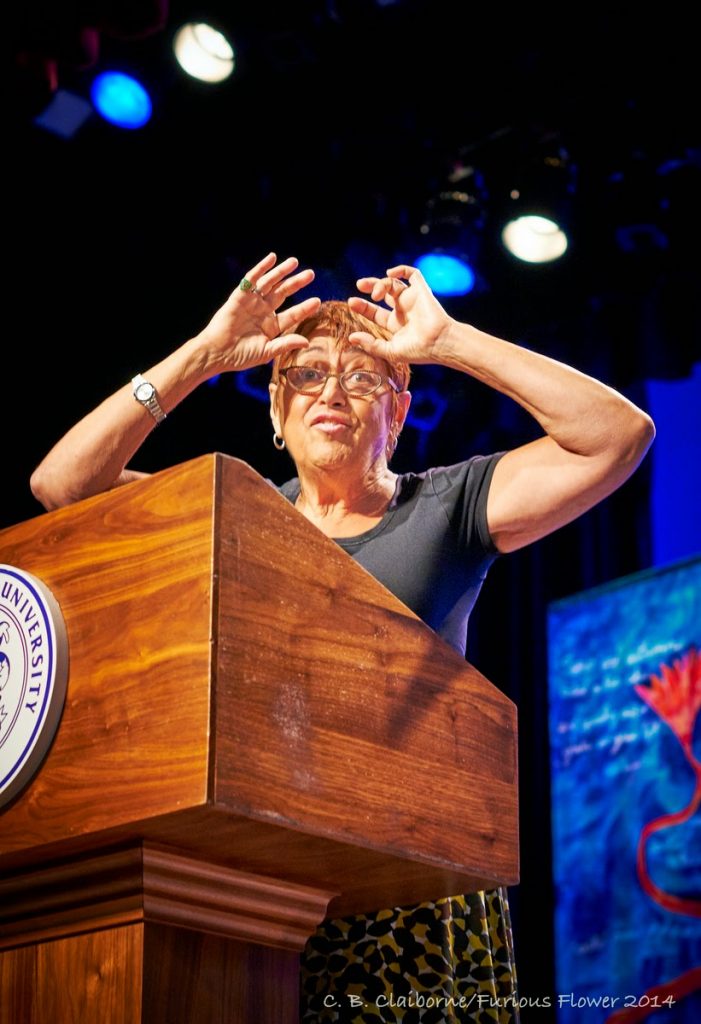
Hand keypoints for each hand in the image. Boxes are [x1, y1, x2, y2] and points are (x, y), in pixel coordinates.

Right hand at [196, 252, 320, 374]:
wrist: (217, 353)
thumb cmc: (241, 356)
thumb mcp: (267, 352)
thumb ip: (286, 344)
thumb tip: (307, 342)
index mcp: (272, 326)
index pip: (293, 314)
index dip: (305, 308)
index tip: (318, 301)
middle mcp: (263, 311)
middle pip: (283, 293)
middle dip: (296, 283)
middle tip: (311, 274)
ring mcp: (252, 303)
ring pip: (270, 283)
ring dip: (282, 272)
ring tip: (295, 262)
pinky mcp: (240, 296)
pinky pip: (252, 279)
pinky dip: (262, 268)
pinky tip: (272, 258)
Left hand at [347, 265, 452, 364]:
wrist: (440, 342)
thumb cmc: (419, 350)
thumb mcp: (390, 351)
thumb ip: (371, 345)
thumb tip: (351, 337)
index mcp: (396, 324)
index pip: (375, 312)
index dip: (363, 307)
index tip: (352, 302)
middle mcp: (403, 310)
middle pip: (383, 293)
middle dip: (370, 286)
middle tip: (359, 285)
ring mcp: (412, 299)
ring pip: (393, 283)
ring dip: (381, 284)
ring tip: (376, 294)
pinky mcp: (422, 290)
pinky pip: (413, 274)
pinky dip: (401, 269)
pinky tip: (390, 273)